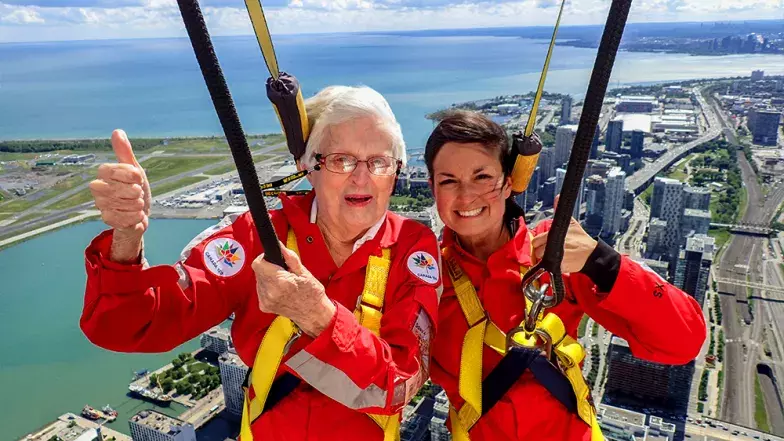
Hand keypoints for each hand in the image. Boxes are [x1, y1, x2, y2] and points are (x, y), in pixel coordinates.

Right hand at [89, 130, 151, 262]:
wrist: (139, 216)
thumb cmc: (136, 190)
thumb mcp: (135, 170)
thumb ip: (125, 153)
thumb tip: (117, 131)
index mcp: (104, 174)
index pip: (111, 170)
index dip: (129, 175)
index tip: (138, 178)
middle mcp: (98, 188)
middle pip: (118, 188)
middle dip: (135, 192)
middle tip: (137, 194)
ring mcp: (101, 204)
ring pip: (124, 204)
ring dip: (137, 205)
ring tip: (136, 204)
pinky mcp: (107, 219)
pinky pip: (124, 218)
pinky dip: (135, 217)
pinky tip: (135, 216)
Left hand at [252, 245, 336, 336]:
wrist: (313, 314)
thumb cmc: (312, 294)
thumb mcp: (304, 272)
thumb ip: (289, 257)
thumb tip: (279, 246)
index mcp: (281, 281)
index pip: (258, 263)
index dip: (265, 258)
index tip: (273, 259)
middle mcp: (270, 292)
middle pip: (258, 271)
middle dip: (268, 267)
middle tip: (282, 271)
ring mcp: (266, 300)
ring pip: (259, 280)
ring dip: (268, 278)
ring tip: (282, 281)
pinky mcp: (264, 306)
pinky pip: (260, 290)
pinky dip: (268, 288)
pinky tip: (279, 290)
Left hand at [532, 195, 597, 273]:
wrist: (592, 253)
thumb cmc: (581, 238)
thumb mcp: (571, 224)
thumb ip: (559, 211)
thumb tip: (557, 197)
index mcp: (554, 235)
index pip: (535, 241)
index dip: (538, 243)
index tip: (542, 244)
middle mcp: (555, 246)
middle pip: (537, 252)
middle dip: (540, 252)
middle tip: (547, 251)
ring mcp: (558, 257)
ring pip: (542, 261)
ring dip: (545, 260)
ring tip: (552, 257)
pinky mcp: (562, 267)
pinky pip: (550, 268)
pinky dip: (552, 267)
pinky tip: (558, 262)